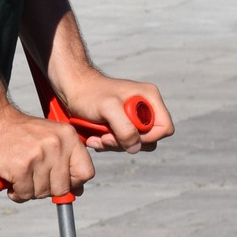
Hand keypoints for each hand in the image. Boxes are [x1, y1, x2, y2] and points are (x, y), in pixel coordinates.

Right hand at [0, 107, 94, 201]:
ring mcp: (39, 155)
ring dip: (29, 191)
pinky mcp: (21, 166)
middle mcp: (56, 144)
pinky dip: (17, 193)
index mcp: (68, 136)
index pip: (86, 172)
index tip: (59, 181)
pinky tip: (12, 181)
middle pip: (63, 187)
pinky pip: (25, 193)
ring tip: (20, 176)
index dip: (73, 182)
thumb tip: (78, 191)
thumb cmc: (18, 133)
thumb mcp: (49, 137)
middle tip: (33, 180)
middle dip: (47, 189)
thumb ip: (66, 161)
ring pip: (42, 192)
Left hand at [57, 71, 173, 152]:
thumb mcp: (107, 107)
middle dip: (127, 143)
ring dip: (115, 145)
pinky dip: (109, 143)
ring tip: (97, 137)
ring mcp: (135, 116)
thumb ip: (125, 127)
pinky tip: (95, 137)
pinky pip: (124, 142)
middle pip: (150, 139)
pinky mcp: (123, 124)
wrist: (72, 89)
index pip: (164, 128)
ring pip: (135, 143)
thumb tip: (135, 146)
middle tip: (105, 137)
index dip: (148, 137)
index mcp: (150, 98)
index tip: (124, 135)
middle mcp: (146, 107)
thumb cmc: (89, 93)